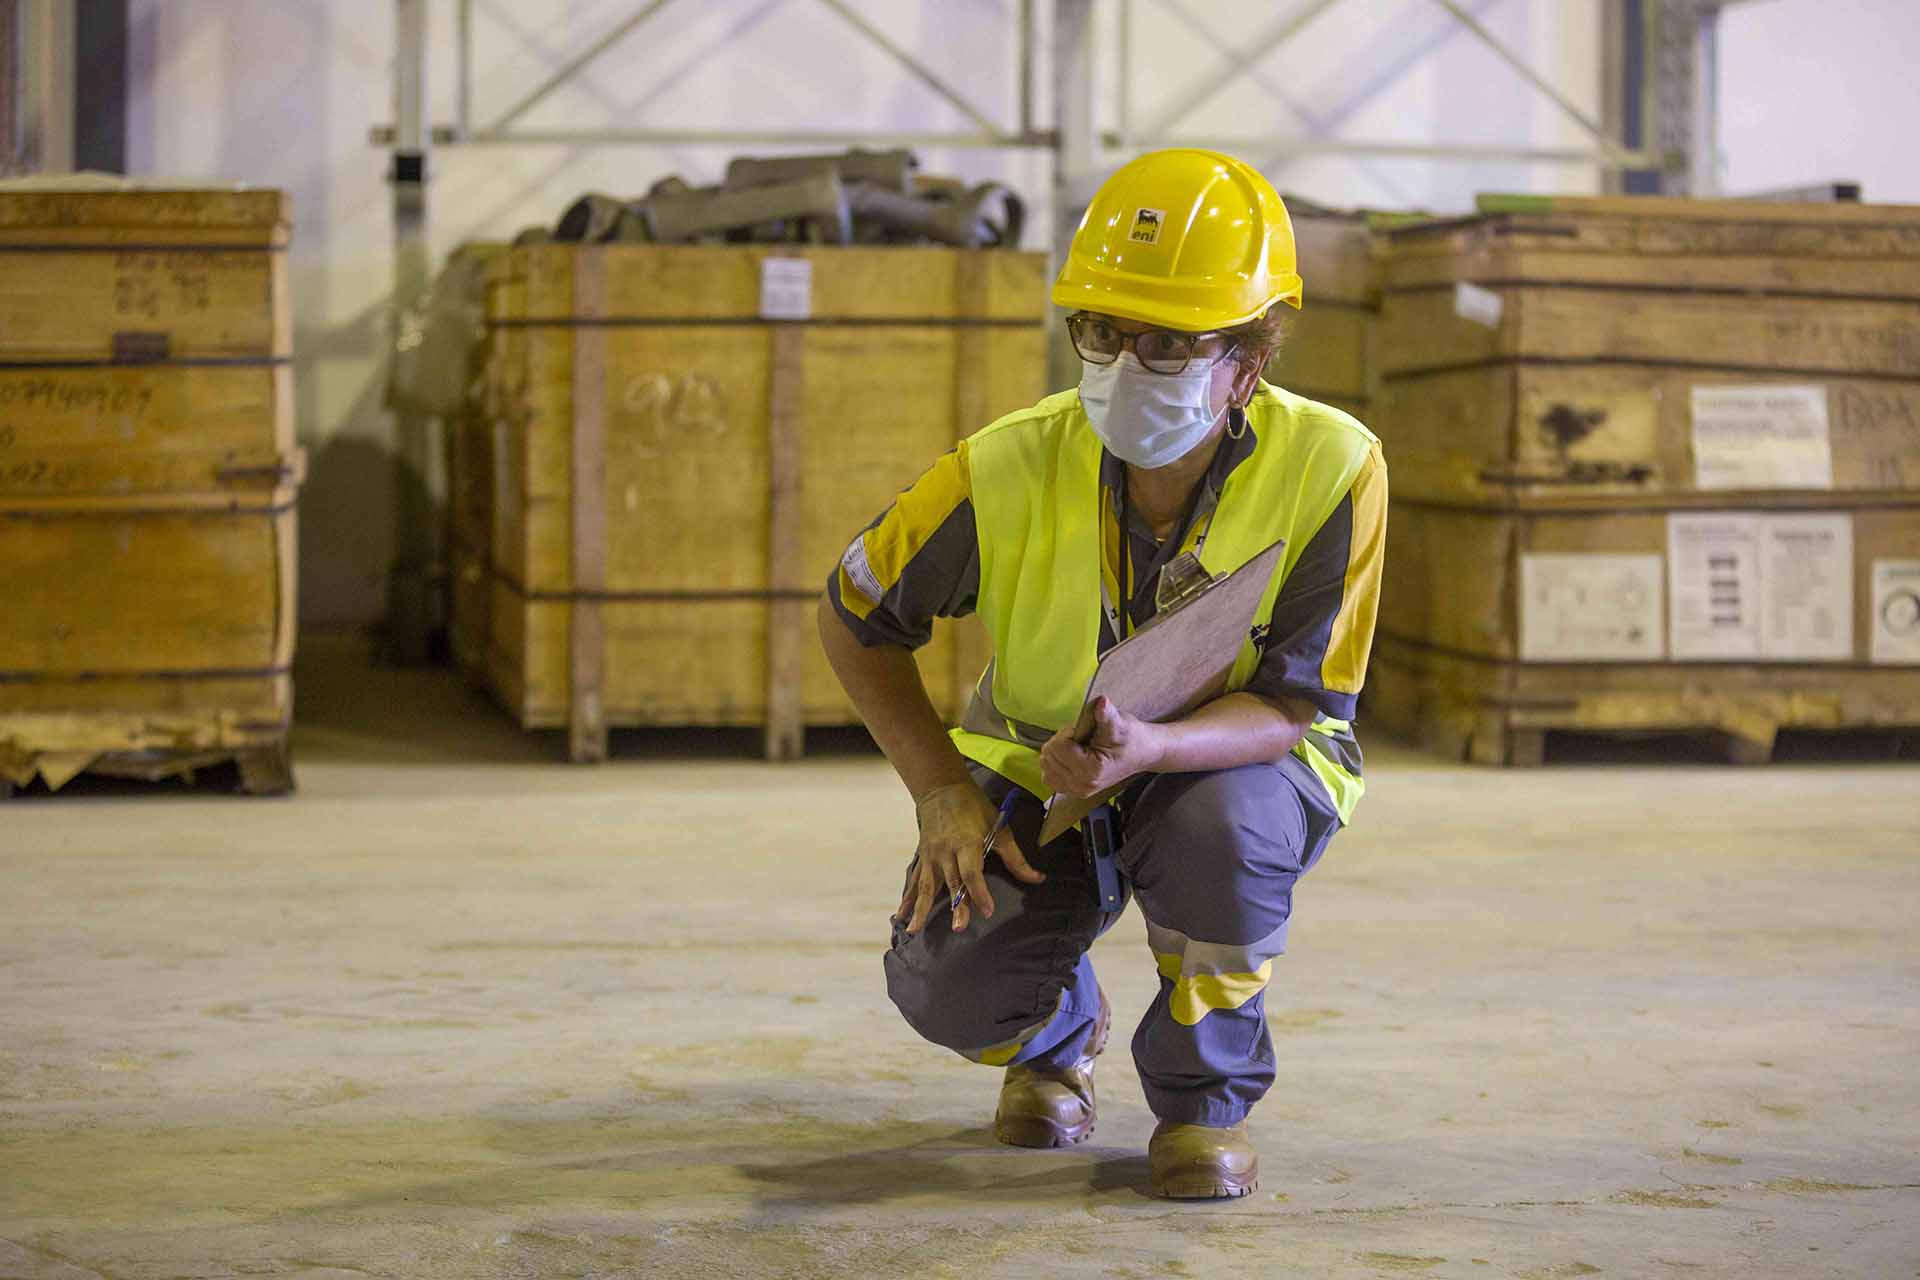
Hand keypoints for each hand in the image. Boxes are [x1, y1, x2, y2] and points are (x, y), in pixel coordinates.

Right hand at [897, 781, 1044, 934]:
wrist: (941, 788)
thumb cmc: (974, 808)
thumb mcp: (999, 827)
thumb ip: (1016, 858)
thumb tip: (1038, 879)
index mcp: (966, 843)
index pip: (972, 873)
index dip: (980, 893)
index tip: (988, 911)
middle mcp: (945, 852)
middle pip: (951, 883)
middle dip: (956, 906)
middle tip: (959, 928)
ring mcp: (930, 855)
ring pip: (926, 886)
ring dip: (920, 909)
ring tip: (913, 930)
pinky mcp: (922, 857)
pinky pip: (914, 881)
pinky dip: (907, 899)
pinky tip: (901, 915)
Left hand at [1039, 696, 1164, 799]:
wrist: (1142, 753)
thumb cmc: (1131, 738)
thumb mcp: (1120, 723)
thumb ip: (1106, 714)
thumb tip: (1102, 703)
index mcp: (1091, 771)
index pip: (1057, 747)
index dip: (1068, 733)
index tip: (1085, 731)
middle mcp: (1081, 785)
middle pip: (1049, 756)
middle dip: (1061, 742)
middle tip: (1083, 738)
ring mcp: (1076, 791)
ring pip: (1046, 766)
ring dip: (1057, 752)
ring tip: (1078, 747)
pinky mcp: (1073, 791)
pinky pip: (1049, 776)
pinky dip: (1055, 764)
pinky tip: (1071, 757)